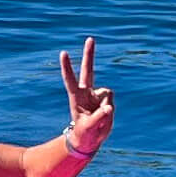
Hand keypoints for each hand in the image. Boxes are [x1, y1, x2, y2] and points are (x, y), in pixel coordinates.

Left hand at [59, 37, 113, 157]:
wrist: (89, 138)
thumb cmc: (84, 132)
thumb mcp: (89, 128)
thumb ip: (98, 118)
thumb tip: (109, 107)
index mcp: (76, 96)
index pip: (70, 79)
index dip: (67, 67)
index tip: (63, 53)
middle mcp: (86, 91)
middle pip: (88, 70)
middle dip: (89, 54)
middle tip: (90, 38)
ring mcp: (97, 94)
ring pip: (108, 94)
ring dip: (106, 108)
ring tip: (98, 119)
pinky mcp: (106, 100)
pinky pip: (112, 103)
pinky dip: (110, 111)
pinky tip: (104, 117)